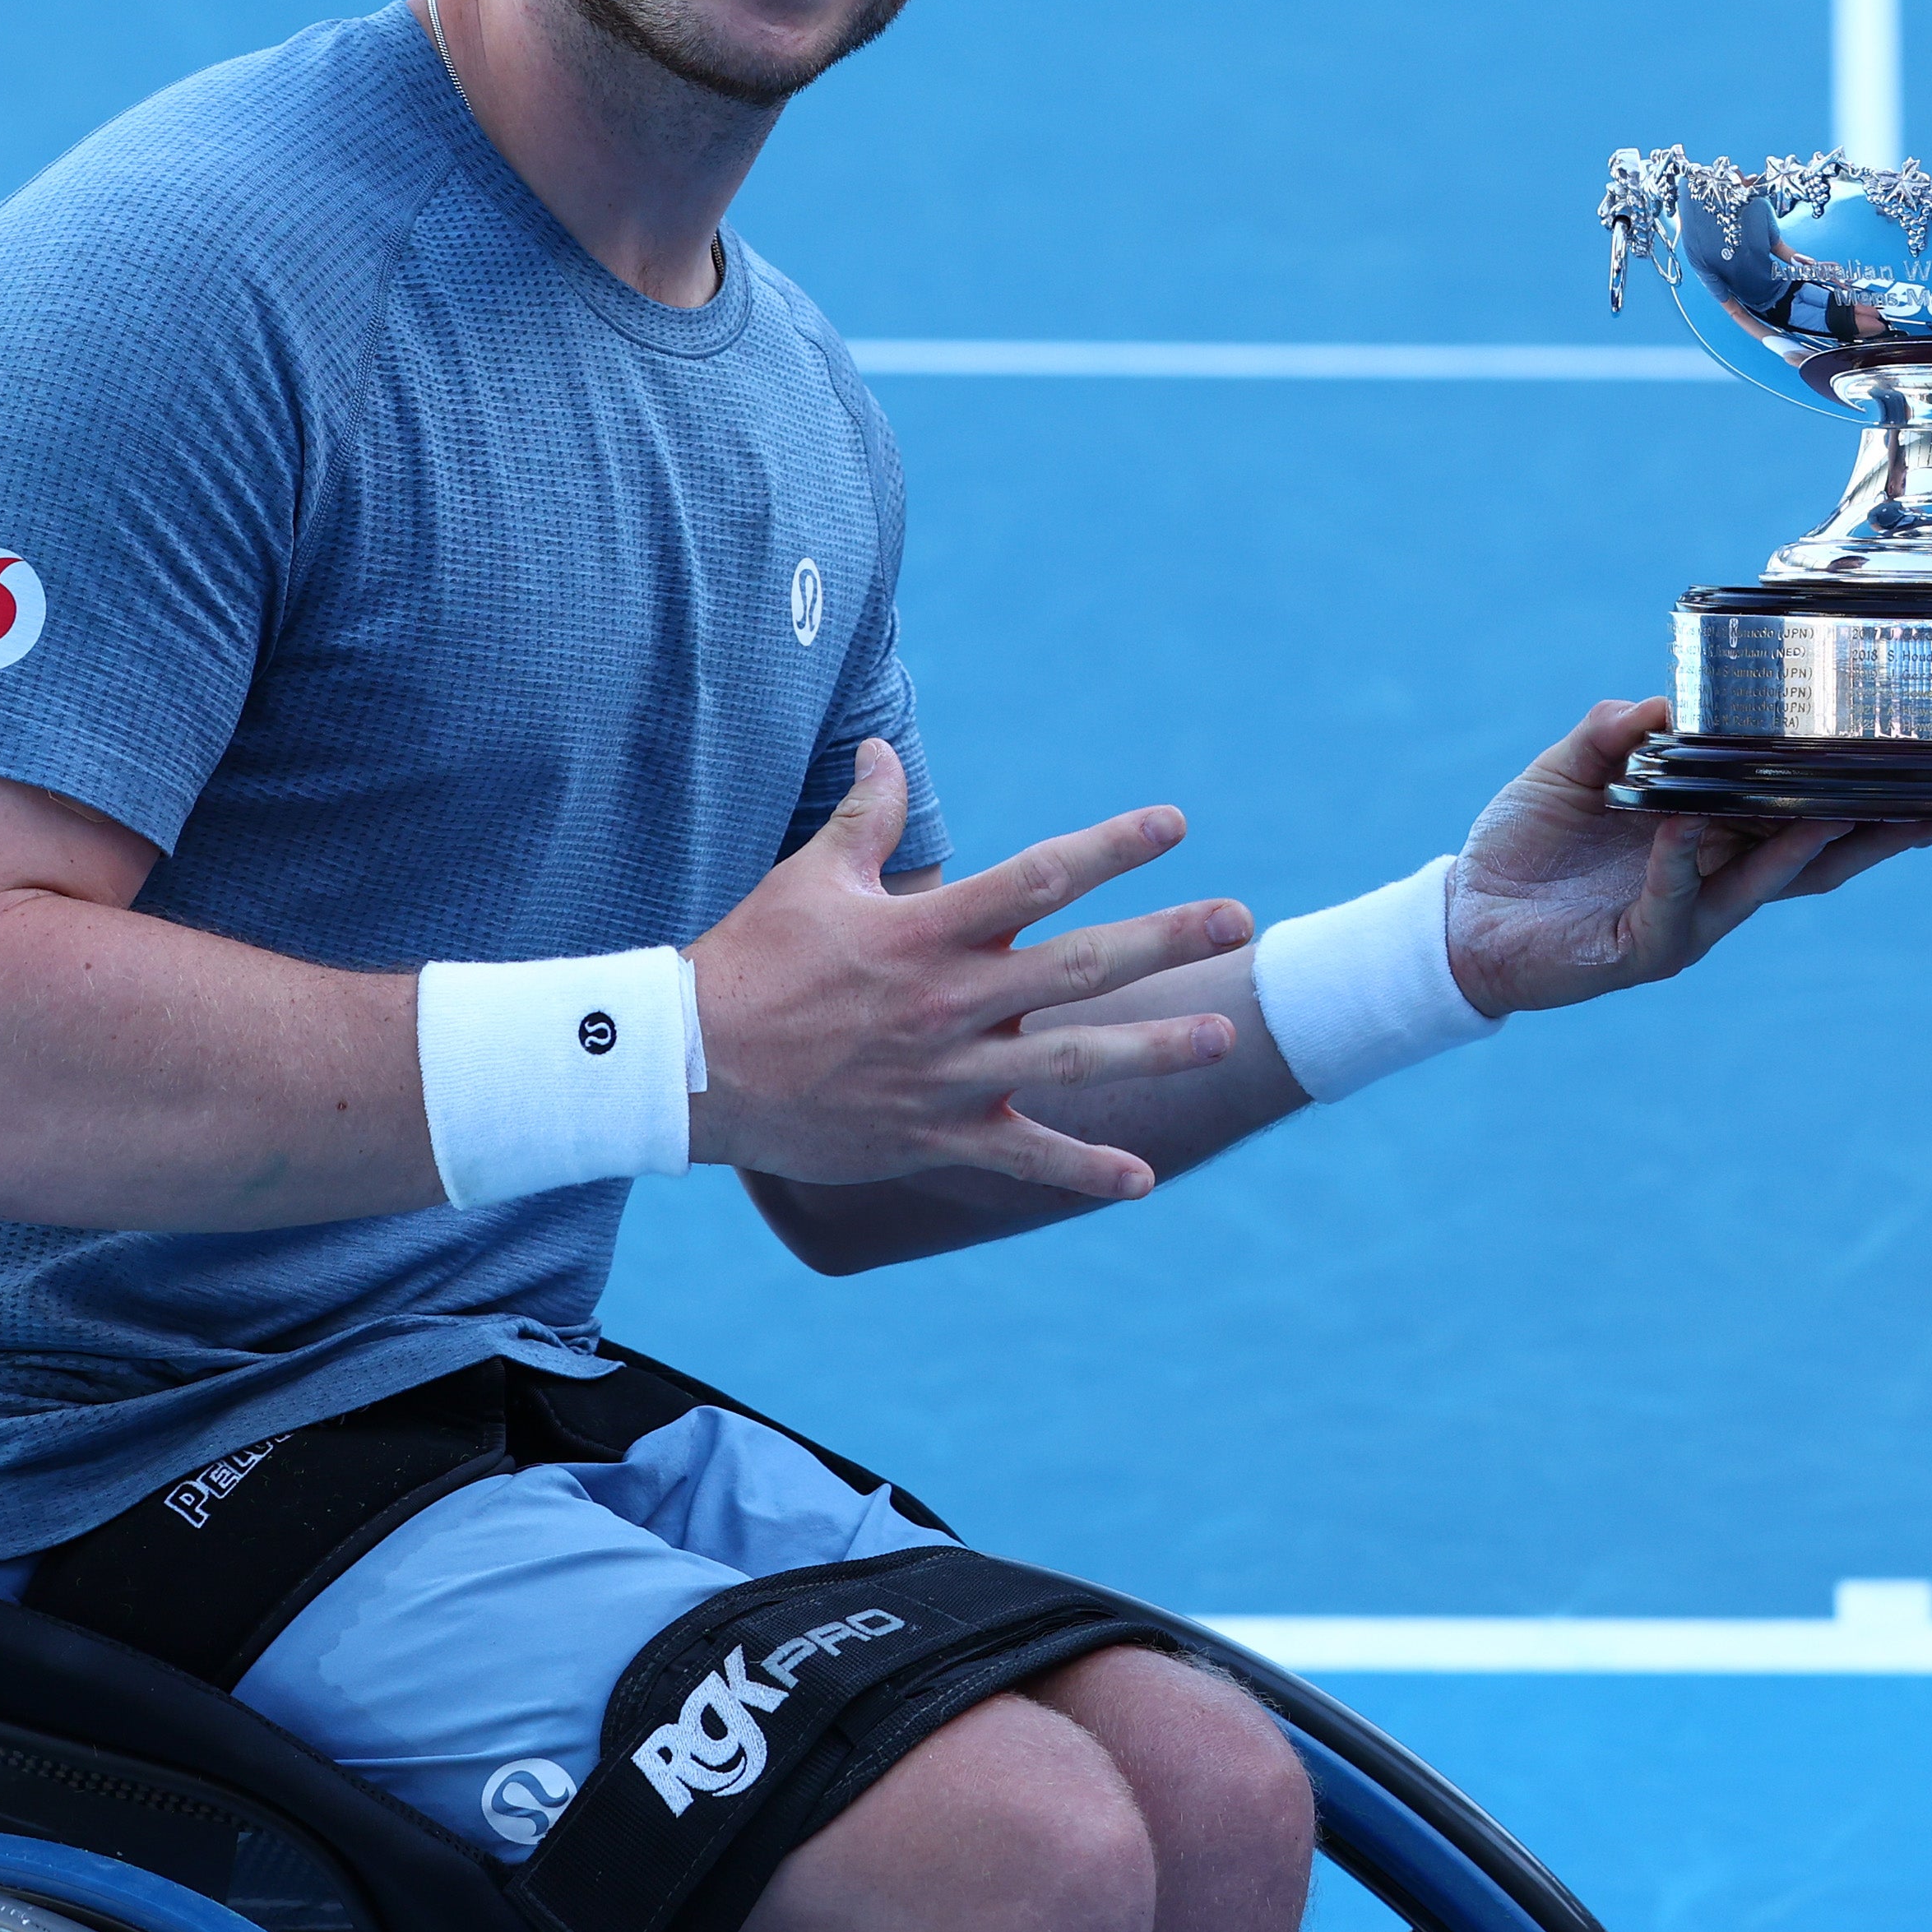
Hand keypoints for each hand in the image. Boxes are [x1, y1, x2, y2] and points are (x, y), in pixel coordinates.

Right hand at [688, 743, 1250, 1196]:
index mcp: (928, 930)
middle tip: (1240, 923)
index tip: (1176, 824)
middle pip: (1082, 965)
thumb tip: (884, 751)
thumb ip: (866, 818)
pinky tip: (1142, 1180)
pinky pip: (1022, 1155)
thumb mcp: (809, 880)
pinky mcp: (934, 1133)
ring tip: (1222, 1035)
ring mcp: (948, 1072)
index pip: (1040, 877)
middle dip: (1167, 940)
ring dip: (1155, 1050)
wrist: (691, 1070)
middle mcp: (952, 999)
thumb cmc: (749, 964)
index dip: (1112, 848)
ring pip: (1073, 1060)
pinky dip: (1082, 1170)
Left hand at [1447, 698, 1930, 1014]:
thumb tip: (1659, 704)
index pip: (1796, 811)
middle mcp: (1715, 880)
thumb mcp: (1570, 771)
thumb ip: (1613, 734)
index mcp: (1711, 835)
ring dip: (1803, 847)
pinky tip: (1685, 829)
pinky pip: (1673, 905)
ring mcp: (1686, 919)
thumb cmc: (1526, 845)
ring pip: (1764, 886)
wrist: (1463, 917)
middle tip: (1929, 799)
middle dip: (1872, 832)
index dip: (1848, 790)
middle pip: (1814, 857)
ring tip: (1840, 808)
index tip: (1900, 754)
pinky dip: (1681, 865)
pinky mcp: (1641, 947)